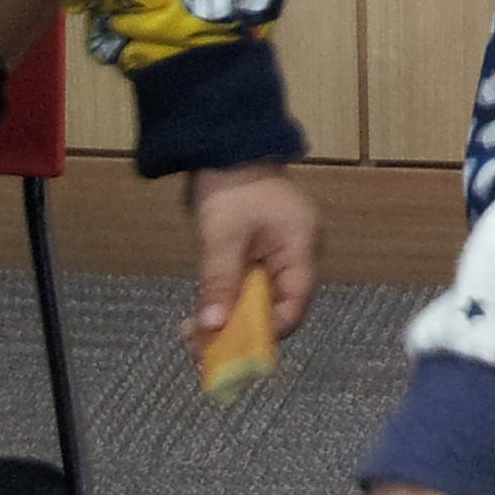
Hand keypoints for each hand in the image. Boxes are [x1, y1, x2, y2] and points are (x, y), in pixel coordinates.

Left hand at [181, 160, 320, 355]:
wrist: (225, 146)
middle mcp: (298, 254)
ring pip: (261, 301)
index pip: (295, 305)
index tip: (230, 348)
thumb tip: (212, 327)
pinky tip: (202, 313)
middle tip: (200, 346)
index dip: (266, 332)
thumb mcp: (222, 237)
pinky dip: (228, 302)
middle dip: (241, 330)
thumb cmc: (230, 186)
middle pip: (278, 308)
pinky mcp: (263, 253)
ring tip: (193, 333)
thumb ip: (219, 283)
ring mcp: (281, 253)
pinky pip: (251, 287)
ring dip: (230, 318)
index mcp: (302, 246)